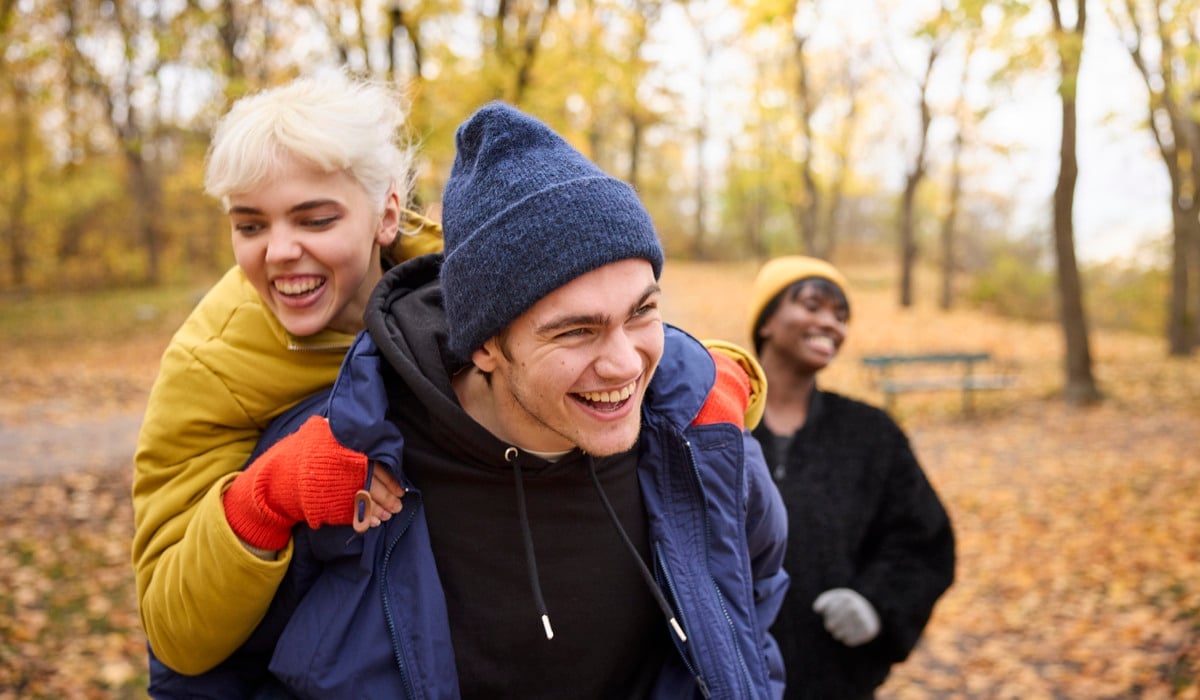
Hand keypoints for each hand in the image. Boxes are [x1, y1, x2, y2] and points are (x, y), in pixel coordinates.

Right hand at [223, 416, 404, 550]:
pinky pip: (353, 513)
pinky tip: (372, 523)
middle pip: (374, 485)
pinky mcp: (330, 504)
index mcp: (346, 451)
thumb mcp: (318, 433)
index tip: (401, 489)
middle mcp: (344, 469)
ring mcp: (338, 488)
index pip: (377, 465)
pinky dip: (365, 519)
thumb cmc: (301, 454)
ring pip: (367, 501)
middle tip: (398, 506)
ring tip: (389, 516)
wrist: (276, 478)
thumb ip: (338, 430)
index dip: (391, 479)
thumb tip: (361, 423)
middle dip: (389, 498)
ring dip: (380, 510)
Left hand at [812, 588, 880, 646]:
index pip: (826, 613)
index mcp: (846, 597)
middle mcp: (855, 608)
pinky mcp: (868, 632)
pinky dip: (847, 639)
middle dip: (830, 625)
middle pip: (830, 626)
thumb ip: (824, 600)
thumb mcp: (839, 597)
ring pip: (838, 635)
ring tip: (842, 629)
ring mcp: (862, 620)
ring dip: (838, 633)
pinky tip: (851, 633)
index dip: (827, 614)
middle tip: (834, 624)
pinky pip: (848, 642)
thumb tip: (816, 609)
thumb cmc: (850, 604)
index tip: (831, 613)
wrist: (875, 611)